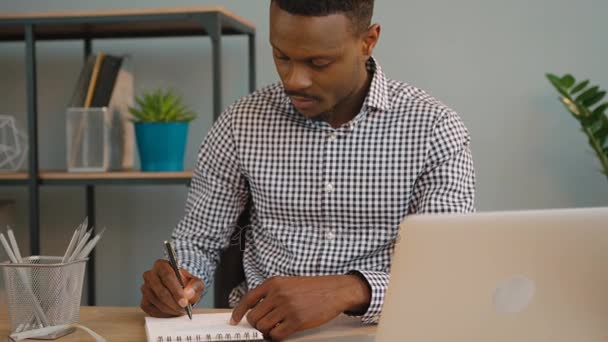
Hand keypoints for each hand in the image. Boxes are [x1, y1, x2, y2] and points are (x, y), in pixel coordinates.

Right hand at [140, 259, 204, 316]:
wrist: (181, 287)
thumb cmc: (188, 281)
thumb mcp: (196, 280)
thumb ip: (195, 285)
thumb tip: (188, 294)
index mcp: (161, 265)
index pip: (167, 276)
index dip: (176, 290)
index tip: (184, 302)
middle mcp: (150, 275)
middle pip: (160, 290)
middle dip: (173, 303)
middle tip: (184, 309)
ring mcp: (145, 288)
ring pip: (156, 301)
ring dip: (170, 309)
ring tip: (181, 311)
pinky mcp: (144, 301)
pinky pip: (151, 310)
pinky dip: (163, 314)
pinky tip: (173, 312)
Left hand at [230, 275, 369, 340]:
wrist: (334, 291)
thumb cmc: (312, 288)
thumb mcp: (288, 283)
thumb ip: (271, 293)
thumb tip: (254, 310)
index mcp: (274, 283)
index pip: (248, 299)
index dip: (238, 312)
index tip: (234, 321)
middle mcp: (278, 294)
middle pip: (254, 317)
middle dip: (257, 325)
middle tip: (264, 326)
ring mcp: (287, 308)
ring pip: (263, 327)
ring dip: (267, 332)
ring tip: (275, 329)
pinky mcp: (297, 321)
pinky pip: (276, 335)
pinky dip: (276, 337)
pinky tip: (282, 333)